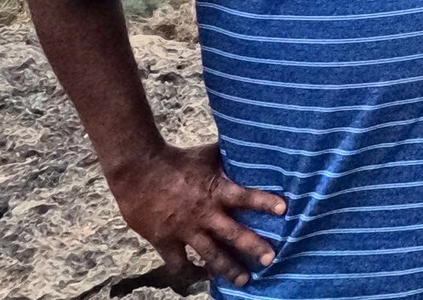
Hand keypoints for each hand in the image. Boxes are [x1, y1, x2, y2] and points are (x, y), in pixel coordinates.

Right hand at [106, 142, 285, 287]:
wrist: (138, 170)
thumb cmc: (177, 159)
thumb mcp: (207, 155)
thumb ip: (229, 157)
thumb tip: (253, 142)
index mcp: (216, 190)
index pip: (245, 196)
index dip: (264, 202)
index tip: (284, 209)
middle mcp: (204, 213)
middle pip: (233, 234)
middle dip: (253, 247)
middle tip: (270, 258)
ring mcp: (184, 230)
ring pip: (210, 255)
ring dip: (228, 269)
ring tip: (244, 280)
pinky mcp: (165, 241)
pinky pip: (179, 264)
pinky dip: (190, 272)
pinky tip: (201, 276)